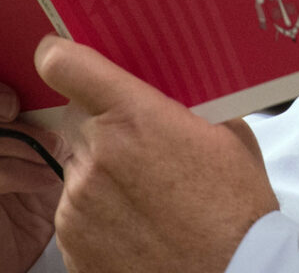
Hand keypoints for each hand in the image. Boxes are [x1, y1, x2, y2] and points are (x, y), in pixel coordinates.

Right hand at [0, 62, 63, 272]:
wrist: (28, 242)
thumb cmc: (30, 169)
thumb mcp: (35, 124)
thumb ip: (32, 89)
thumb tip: (59, 51)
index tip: (12, 74)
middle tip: (16, 106)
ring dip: (4, 137)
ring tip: (51, 146)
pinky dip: (8, 172)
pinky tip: (43, 175)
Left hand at [34, 35, 279, 271]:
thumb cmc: (237, 213)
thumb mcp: (230, 137)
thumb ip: (190, 104)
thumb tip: (173, 88)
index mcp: (135, 117)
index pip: (65, 65)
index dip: (61, 56)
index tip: (63, 57)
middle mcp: (98, 155)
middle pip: (78, 122)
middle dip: (105, 129)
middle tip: (143, 150)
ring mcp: (79, 202)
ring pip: (78, 169)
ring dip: (103, 175)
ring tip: (148, 198)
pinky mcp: (71, 242)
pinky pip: (75, 212)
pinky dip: (99, 215)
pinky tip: (137, 225)